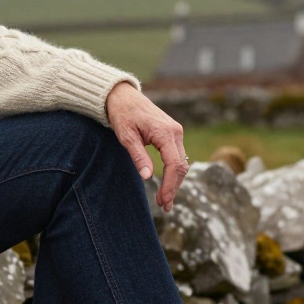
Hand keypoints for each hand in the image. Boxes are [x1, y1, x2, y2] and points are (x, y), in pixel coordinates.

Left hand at [105, 82, 188, 212]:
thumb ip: (138, 156)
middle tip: (163, 206)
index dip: (170, 185)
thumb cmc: (122, 115)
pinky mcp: (172, 134)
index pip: (174, 165)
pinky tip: (166, 184)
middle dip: (173, 188)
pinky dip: (173, 172)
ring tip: (164, 200)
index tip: (163, 201)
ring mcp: (176, 132)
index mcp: (165, 132)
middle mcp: (175, 132)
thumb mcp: (126, 136)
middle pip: (181, 166)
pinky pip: (177, 156)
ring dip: (174, 182)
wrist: (123, 97)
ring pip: (181, 163)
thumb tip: (148, 177)